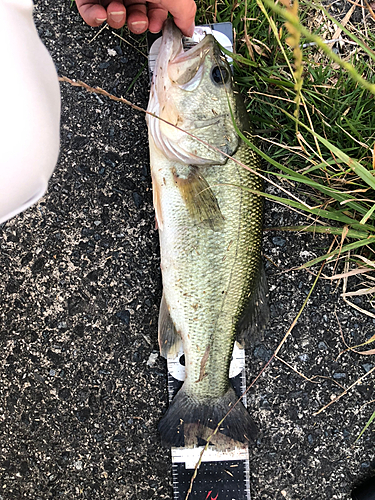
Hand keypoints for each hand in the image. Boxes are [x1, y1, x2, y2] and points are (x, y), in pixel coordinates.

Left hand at [75, 0, 195, 35]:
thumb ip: (184, 11)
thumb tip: (189, 28)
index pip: (156, 9)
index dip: (156, 22)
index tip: (156, 27)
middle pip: (135, 15)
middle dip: (138, 23)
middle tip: (139, 20)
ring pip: (114, 16)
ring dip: (117, 19)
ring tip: (118, 10)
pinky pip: (90, 11)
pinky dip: (94, 17)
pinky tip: (101, 13)